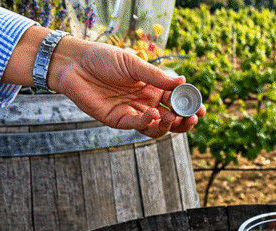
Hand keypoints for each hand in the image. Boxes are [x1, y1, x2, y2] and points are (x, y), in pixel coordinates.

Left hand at [48, 37, 205, 137]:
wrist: (74, 64)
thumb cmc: (103, 59)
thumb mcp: (133, 65)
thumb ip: (156, 76)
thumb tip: (182, 81)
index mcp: (153, 87)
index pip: (176, 100)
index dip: (190, 106)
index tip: (201, 109)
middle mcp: (146, 102)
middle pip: (171, 117)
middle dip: (183, 120)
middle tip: (191, 118)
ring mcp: (133, 112)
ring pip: (157, 127)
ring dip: (168, 125)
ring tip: (173, 118)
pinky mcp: (118, 120)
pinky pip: (137, 125)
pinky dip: (147, 122)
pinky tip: (153, 114)